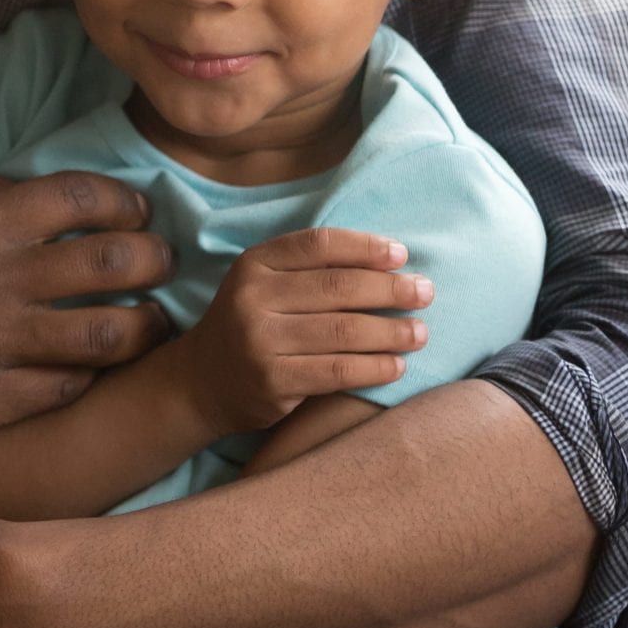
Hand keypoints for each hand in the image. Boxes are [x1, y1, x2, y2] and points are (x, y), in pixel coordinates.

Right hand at [0, 170, 174, 456]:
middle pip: (111, 262)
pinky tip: (98, 363)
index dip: (124, 201)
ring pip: (107, 333)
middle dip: (153, 257)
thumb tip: (32, 186)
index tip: (136, 211)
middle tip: (161, 261)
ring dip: (144, 323)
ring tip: (153, 319)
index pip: (79, 198)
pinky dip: (93, 372)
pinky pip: (67, 387)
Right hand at [163, 228, 432, 438]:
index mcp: (255, 263)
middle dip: (389, 289)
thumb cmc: (253, 324)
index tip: (402, 255)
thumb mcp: (266, 284)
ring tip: (421, 333)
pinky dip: (374, 367)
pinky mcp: (272, 382)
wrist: (202, 382)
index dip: (365, 246)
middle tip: (425, 293)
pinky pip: (337, 371)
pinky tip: (398, 365)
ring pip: (342, 331)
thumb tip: (391, 259)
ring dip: (391, 331)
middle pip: (337, 287)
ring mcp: (261, 342)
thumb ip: (311, 269)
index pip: (319, 244)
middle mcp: (253, 298)